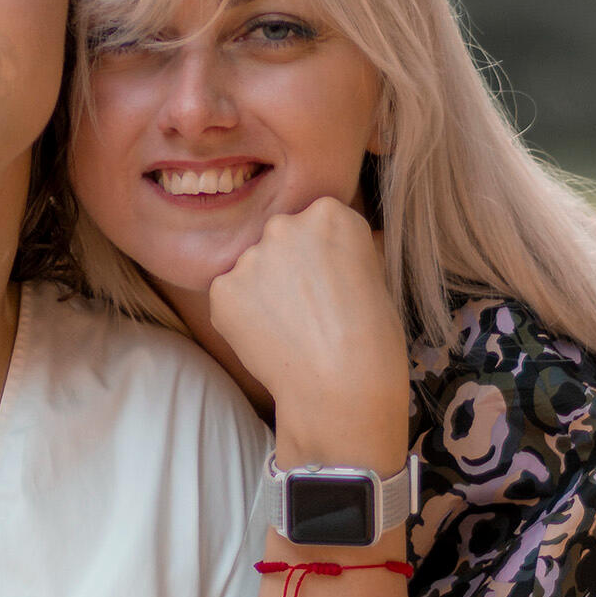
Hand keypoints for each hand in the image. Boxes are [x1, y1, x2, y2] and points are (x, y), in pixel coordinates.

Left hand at [206, 198, 408, 474]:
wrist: (343, 383)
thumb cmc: (372, 336)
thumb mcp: (372, 272)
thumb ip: (339, 250)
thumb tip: (326, 251)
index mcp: (329, 213)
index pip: (314, 223)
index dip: (321, 258)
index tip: (330, 284)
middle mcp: (285, 224)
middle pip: (279, 239)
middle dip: (286, 267)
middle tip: (306, 308)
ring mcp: (251, 256)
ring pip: (251, 269)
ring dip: (262, 291)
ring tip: (289, 328)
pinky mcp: (223, 288)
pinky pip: (229, 296)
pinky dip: (241, 316)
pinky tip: (268, 338)